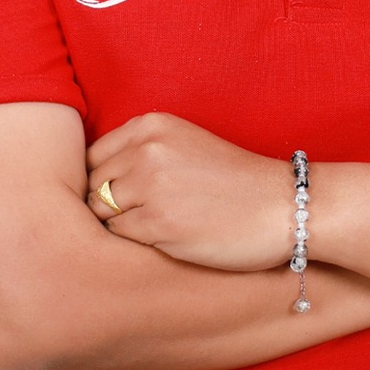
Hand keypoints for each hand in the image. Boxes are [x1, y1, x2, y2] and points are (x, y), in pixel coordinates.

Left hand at [86, 112, 293, 270]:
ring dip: (119, 226)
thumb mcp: (184, 144)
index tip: (123, 197)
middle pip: (90, 185)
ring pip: (100, 213)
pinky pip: (120, 237)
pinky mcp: (158, 224)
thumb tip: (87, 183)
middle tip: (139, 218)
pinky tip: (167, 239)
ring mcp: (150, 187)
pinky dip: (136, 243)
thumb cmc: (234, 182)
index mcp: (151, 125)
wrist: (282, 206)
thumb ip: (140, 153)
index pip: (92, 156)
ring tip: (152, 229)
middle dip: (107, 205)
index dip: (102, 182)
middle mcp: (146, 150)